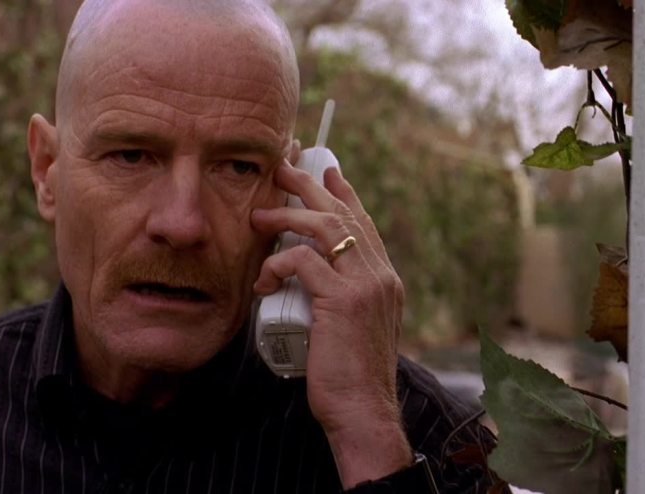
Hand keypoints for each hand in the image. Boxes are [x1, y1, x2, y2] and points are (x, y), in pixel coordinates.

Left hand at [252, 163, 411, 486]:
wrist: (364, 413)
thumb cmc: (349, 377)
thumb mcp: (350, 329)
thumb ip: (339, 299)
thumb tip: (309, 281)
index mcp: (384, 280)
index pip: (363, 223)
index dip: (343, 194)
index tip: (325, 173)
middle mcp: (380, 276)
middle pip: (344, 214)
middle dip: (310, 186)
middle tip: (284, 167)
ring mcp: (366, 286)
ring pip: (325, 227)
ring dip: (288, 215)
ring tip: (259, 215)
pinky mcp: (343, 301)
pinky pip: (303, 261)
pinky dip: (277, 263)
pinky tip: (263, 279)